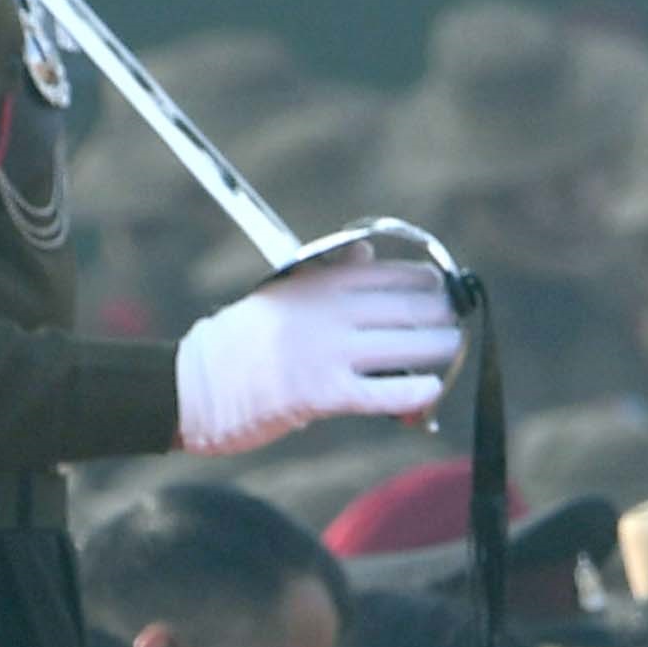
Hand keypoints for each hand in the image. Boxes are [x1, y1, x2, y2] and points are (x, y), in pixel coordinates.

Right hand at [172, 257, 463, 454]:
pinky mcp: (322, 395)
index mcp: (318, 283)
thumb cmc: (239, 341)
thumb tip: (368, 251)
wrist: (192, 385)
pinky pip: (383, 392)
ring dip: (439, 350)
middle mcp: (328, 312)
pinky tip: (431, 389)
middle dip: (442, 317)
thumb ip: (327, 272)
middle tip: (455, 324)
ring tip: (450, 351)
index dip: (429, 284)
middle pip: (408, 309)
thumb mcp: (281, 292)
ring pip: (405, 347)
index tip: (444, 292)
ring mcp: (326, 353)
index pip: (392, 275)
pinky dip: (415, 392)